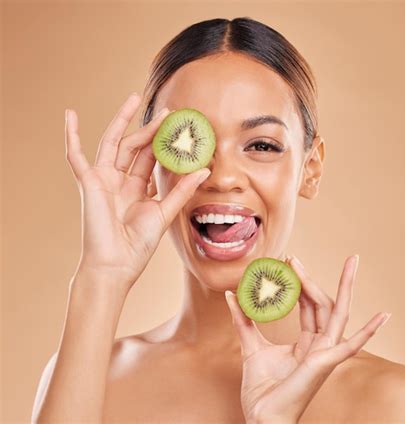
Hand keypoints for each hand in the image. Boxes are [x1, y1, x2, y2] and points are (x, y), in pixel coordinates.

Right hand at [65, 92, 209, 291]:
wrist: (116, 264)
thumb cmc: (138, 244)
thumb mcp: (164, 212)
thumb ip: (182, 190)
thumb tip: (204, 170)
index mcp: (138, 189)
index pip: (152, 158)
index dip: (165, 143)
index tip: (181, 128)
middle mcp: (120, 181)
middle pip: (135, 146)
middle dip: (150, 128)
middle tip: (168, 111)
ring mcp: (103, 180)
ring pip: (113, 143)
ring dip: (122, 121)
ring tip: (134, 99)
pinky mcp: (89, 183)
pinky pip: (75, 156)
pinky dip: (71, 135)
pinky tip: (70, 115)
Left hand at [225, 255, 390, 423]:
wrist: (262, 418)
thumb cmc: (261, 390)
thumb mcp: (251, 347)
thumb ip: (244, 320)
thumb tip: (231, 294)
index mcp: (306, 343)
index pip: (309, 306)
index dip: (299, 283)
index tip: (287, 262)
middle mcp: (320, 346)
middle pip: (324, 304)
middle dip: (313, 278)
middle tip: (294, 257)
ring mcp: (325, 354)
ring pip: (338, 314)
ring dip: (344, 288)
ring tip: (351, 263)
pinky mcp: (325, 363)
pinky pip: (351, 346)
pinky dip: (369, 331)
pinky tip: (384, 316)